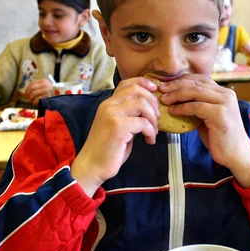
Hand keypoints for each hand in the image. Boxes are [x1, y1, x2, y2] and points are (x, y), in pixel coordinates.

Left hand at [23, 79, 52, 104]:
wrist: (61, 97)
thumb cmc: (51, 93)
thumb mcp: (45, 87)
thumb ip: (36, 87)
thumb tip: (25, 93)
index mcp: (44, 81)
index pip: (32, 84)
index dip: (27, 89)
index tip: (26, 93)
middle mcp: (45, 85)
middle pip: (31, 88)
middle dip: (28, 93)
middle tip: (27, 97)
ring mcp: (46, 91)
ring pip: (33, 94)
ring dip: (31, 98)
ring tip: (32, 100)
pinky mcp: (47, 97)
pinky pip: (36, 99)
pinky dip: (34, 102)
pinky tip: (35, 103)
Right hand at [71, 77, 159, 195]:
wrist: (92, 167)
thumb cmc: (107, 150)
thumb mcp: (118, 127)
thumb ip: (129, 115)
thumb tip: (148, 108)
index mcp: (108, 104)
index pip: (126, 83)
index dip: (143, 83)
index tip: (154, 91)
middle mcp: (108, 106)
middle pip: (136, 90)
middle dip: (153, 102)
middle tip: (157, 118)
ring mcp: (112, 115)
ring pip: (142, 104)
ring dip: (153, 118)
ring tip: (153, 131)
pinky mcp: (118, 127)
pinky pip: (143, 122)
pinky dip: (151, 132)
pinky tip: (149, 141)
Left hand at [158, 75, 249, 187]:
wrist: (236, 155)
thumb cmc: (220, 138)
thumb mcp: (209, 117)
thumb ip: (198, 106)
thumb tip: (177, 101)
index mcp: (224, 93)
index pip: (200, 79)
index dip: (182, 80)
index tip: (167, 84)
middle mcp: (226, 94)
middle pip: (196, 83)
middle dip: (176, 85)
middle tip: (161, 90)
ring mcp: (224, 103)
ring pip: (195, 92)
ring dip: (176, 95)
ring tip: (164, 99)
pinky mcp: (220, 114)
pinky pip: (196, 107)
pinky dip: (182, 108)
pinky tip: (172, 111)